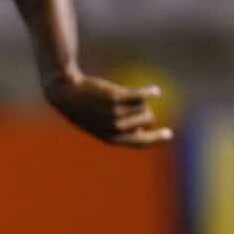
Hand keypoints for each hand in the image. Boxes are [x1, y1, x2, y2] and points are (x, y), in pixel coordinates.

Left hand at [44, 73, 172, 147]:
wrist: (65, 92)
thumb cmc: (84, 109)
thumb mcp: (99, 125)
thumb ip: (119, 131)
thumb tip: (141, 131)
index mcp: (110, 138)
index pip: (140, 142)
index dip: (156, 139)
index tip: (169, 134)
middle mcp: (114, 127)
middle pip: (147, 119)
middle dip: (145, 112)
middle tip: (131, 106)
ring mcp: (115, 112)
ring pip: (143, 106)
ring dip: (137, 100)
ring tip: (120, 97)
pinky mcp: (117, 96)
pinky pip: (142, 95)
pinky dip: (150, 92)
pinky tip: (155, 91)